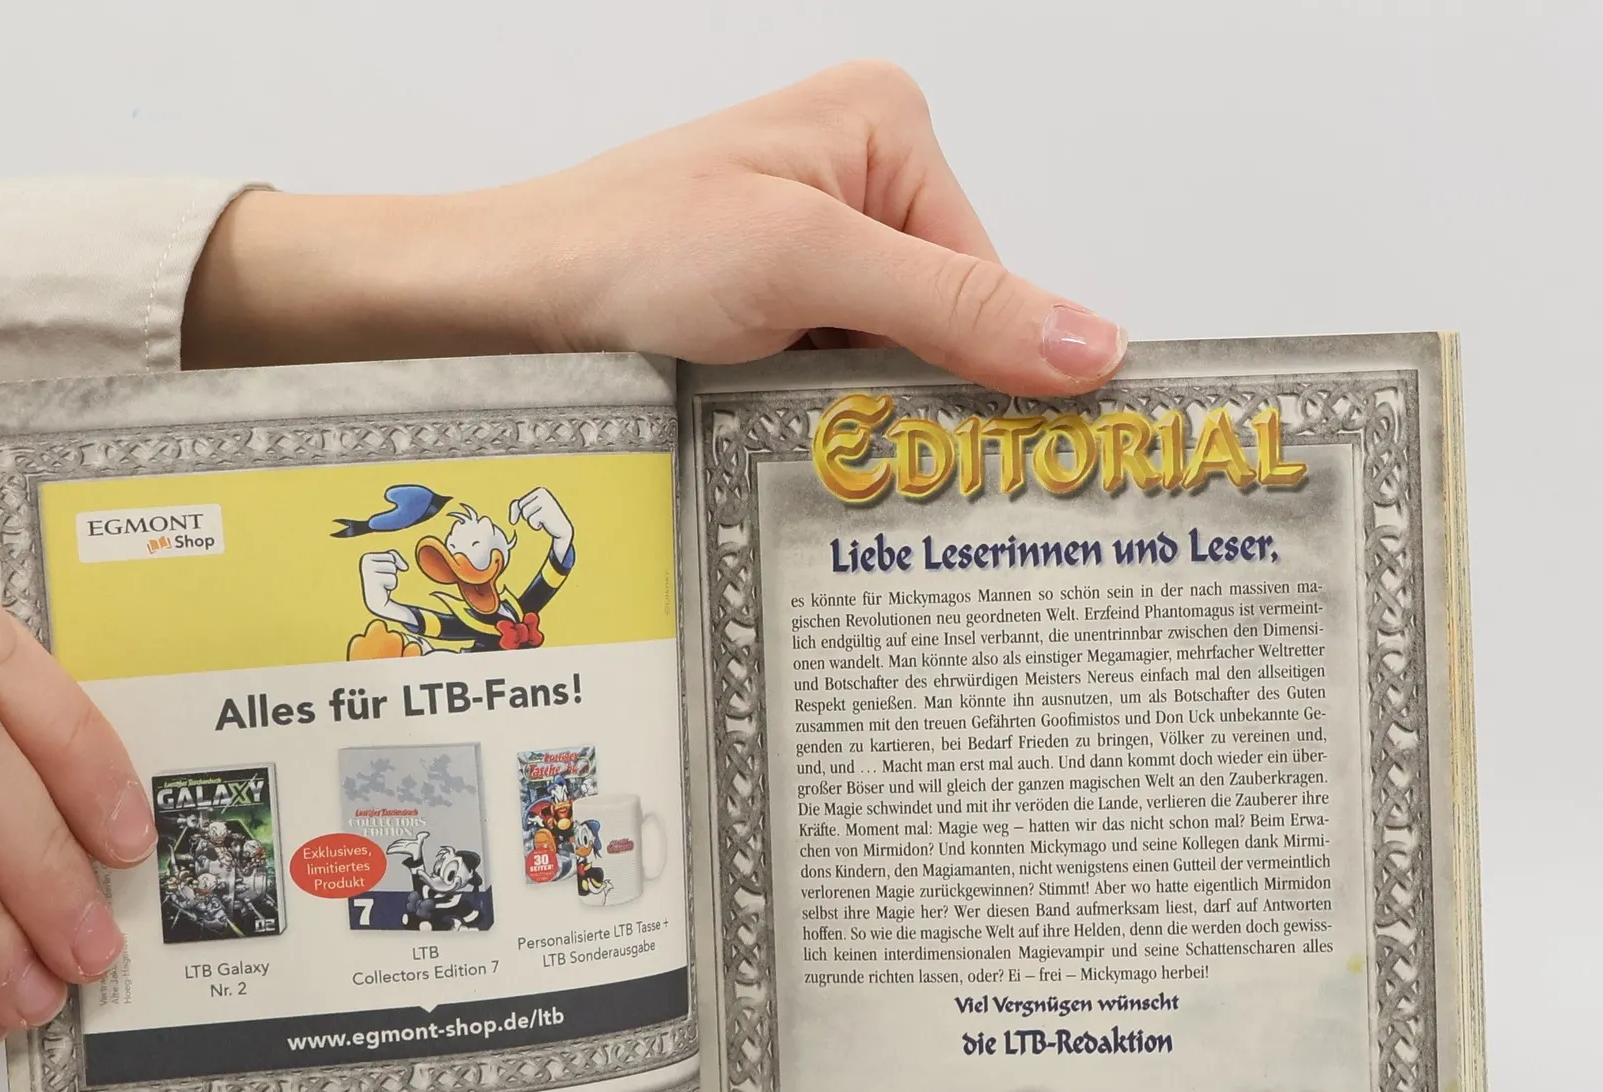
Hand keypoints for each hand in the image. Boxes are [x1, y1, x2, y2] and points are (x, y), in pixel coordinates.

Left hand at [184, 63, 1124, 395]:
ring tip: (801, 419)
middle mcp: (860, 172)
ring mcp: (816, 235)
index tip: (984, 453)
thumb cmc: (628, 248)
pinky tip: (783, 423)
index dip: (980, 367)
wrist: (514, 293)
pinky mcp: (778, 292)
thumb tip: (1087, 342)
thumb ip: (954, 305)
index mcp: (886, 128)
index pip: (988, 274)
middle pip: (946, 318)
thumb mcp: (811, 269)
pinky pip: (841, 366)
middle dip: (909, 388)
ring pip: (892, 355)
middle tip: (876, 449)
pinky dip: (821, 408)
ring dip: (857, 406)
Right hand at [359, 548, 409, 619]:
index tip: (384, 574)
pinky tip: (384, 590)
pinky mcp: (373, 582)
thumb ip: (395, 556)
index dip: (393, 566)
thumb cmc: (383, 582)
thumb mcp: (389, 564)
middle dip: (392, 571)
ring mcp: (367, 573)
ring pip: (392, 568)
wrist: (378, 604)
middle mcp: (364, 563)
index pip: (391, 555)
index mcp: (366, 557)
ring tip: (384, 585)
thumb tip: (405, 567)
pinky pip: (392, 578)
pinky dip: (392, 584)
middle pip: (392, 560)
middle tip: (384, 581)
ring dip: (392, 578)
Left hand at [511, 488, 572, 557]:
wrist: (562, 530)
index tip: (513, 522)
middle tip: (538, 519)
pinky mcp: (546, 511)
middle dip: (526, 516)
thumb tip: (512, 520)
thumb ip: (522, 507)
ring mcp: (545, 501)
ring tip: (542, 521)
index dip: (515, 513)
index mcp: (539, 491)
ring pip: (525, 513)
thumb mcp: (534, 510)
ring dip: (531, 521)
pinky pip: (532, 520)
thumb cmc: (547, 520)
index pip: (519, 503)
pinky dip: (535, 525)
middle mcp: (542, 493)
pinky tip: (545, 524)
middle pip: (521, 507)